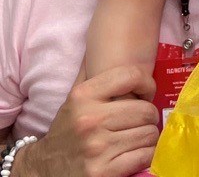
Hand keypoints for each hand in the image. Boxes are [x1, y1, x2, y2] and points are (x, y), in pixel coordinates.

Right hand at [15, 67, 158, 176]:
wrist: (43, 170)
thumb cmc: (66, 130)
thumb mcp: (74, 97)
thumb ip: (91, 71)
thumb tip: (106, 41)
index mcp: (83, 96)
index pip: (131, 76)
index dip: (147, 83)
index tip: (146, 93)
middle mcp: (90, 120)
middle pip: (145, 110)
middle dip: (149, 115)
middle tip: (142, 120)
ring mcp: (97, 148)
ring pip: (148, 134)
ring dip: (148, 136)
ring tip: (138, 135)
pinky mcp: (103, 173)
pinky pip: (144, 155)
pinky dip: (146, 154)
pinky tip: (136, 152)